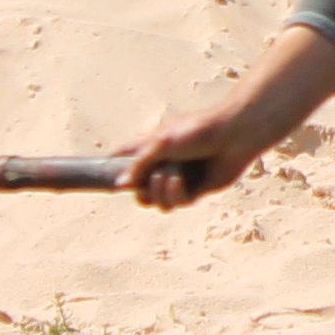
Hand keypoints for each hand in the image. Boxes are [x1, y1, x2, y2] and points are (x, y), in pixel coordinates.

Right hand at [116, 110, 259, 208]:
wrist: (235, 136)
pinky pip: (176, 203)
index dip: (110, 169)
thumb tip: (120, 186)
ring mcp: (177, 178)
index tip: (99, 179)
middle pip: (137, 190)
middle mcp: (161, 163)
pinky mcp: (195, 190)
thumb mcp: (161, 144)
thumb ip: (139, 164)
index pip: (121, 158)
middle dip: (142, 190)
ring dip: (162, 192)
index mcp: (149, 146)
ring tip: (174, 177)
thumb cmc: (197, 131)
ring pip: (156, 200)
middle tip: (152, 180)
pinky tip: (185, 183)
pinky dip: (178, 195)